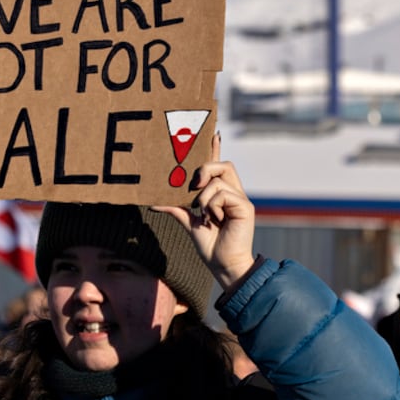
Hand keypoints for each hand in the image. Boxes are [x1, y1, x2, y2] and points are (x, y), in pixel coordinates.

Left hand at [155, 133, 256, 290]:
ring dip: (204, 197)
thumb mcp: (189, 223)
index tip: (212, 133)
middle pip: (223, 165)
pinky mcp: (245, 206)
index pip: (220, 166)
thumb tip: (154, 202)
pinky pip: (223, 193)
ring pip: (219, 179)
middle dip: (205, 169)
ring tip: (204, 215)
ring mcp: (240, 199)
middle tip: (193, 186)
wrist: (223, 265)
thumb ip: (177, 209)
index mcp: (222, 195)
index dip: (216, 150)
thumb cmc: (210, 246)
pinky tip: (213, 219)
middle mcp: (234, 193)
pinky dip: (212, 205)